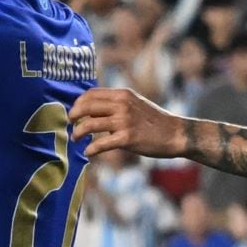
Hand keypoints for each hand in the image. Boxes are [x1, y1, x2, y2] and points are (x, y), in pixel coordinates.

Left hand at [67, 86, 187, 159]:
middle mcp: (122, 104)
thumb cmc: (153, 121)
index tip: (74, 113)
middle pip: (86, 107)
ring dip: (78, 133)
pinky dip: (91, 149)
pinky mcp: (128, 138)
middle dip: (73, 116)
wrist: (176, 133)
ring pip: (89, 125)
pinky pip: (101, 144)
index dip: (78, 103)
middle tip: (70, 124)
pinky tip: (88, 153)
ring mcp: (124, 121)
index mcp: (123, 94)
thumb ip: (115, 104)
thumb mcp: (135, 104)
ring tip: (76, 139)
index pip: (91, 94)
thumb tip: (90, 111)